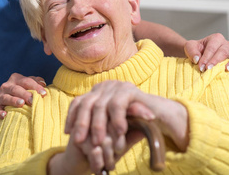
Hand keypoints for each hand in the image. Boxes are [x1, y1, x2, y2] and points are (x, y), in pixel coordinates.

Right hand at [0, 73, 46, 118]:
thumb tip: (42, 83)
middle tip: (33, 100)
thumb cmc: (26, 93)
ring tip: (21, 104)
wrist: (14, 104)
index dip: (35, 87)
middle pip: (16, 89)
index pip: (26, 81)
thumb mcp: (31, 85)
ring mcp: (0, 96)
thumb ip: (37, 82)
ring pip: (6, 97)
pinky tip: (5, 114)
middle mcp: (6, 86)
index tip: (44, 94)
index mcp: (16, 78)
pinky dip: (0, 112)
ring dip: (13, 100)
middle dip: (25, 94)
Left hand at [65, 81, 188, 152]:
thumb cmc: (134, 124)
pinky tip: (118, 133)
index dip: (72, 117)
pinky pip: (117, 105)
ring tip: (99, 142)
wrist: (161, 116)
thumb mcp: (111, 124)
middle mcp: (104, 86)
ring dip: (98, 125)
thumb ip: (97, 126)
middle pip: (86, 103)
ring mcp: (116, 86)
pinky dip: (116, 120)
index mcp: (97, 92)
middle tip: (79, 142)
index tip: (67, 133)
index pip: (78, 102)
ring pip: (99, 106)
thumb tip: (73, 138)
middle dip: (81, 124)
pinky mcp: (129, 90)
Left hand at [184, 33, 228, 71]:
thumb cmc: (196, 49)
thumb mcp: (190, 47)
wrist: (200, 52)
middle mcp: (225, 43)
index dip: (206, 58)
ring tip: (226, 69)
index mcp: (215, 38)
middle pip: (222, 51)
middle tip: (207, 69)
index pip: (211, 48)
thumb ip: (192, 51)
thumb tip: (197, 59)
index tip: (200, 67)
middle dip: (215, 61)